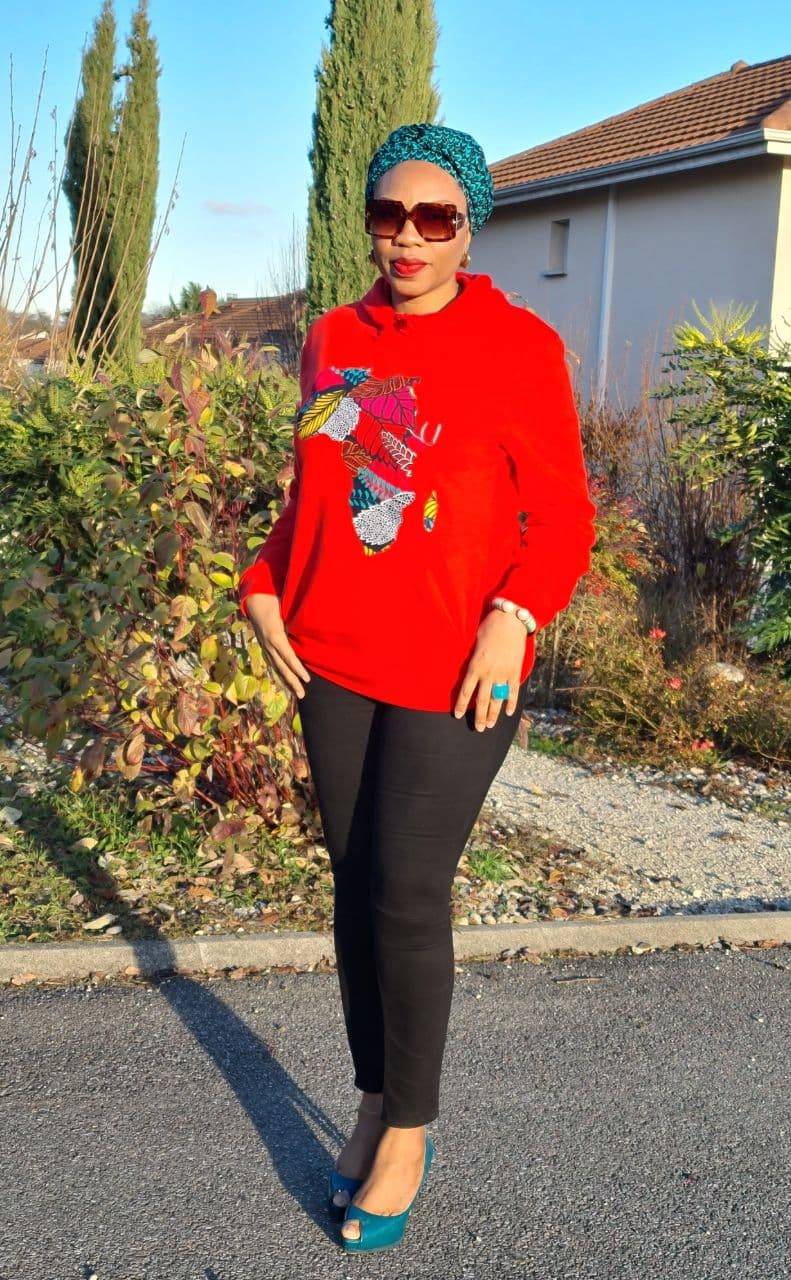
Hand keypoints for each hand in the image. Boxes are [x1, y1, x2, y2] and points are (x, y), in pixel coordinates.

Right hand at [244, 593, 310, 698]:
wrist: (254, 600)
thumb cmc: (275, 601)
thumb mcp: (286, 607)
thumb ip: (296, 616)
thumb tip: (312, 622)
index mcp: (275, 635)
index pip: (288, 656)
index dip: (297, 668)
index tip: (307, 679)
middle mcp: (268, 644)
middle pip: (281, 666)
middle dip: (292, 681)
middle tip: (302, 694)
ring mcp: (265, 646)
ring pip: (277, 667)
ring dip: (287, 680)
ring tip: (297, 693)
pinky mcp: (264, 647)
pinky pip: (274, 663)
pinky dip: (281, 673)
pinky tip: (288, 681)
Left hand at [453, 609, 526, 730]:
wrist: (510, 620)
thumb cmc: (489, 628)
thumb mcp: (475, 643)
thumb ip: (472, 661)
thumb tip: (469, 675)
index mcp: (475, 666)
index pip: (465, 691)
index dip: (461, 705)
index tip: (457, 716)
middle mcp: (489, 673)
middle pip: (482, 700)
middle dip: (479, 716)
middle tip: (478, 728)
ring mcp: (503, 673)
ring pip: (497, 699)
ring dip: (493, 714)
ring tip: (490, 725)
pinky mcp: (515, 671)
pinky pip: (513, 691)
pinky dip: (511, 703)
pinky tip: (508, 712)